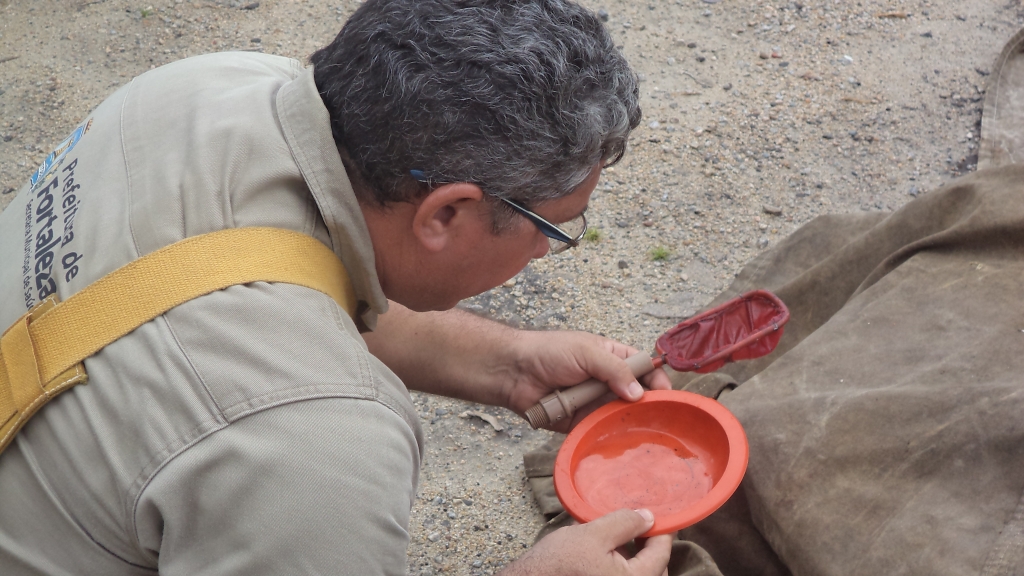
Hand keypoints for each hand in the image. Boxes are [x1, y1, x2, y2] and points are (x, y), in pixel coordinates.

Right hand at [499, 509, 672, 575]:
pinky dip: (624, 568)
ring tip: (622, 538)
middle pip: (656, 569)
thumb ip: (624, 523)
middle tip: (639, 525)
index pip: (661, 553)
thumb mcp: (592, 535)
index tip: (656, 514)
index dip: (660, 530)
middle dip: (651, 547)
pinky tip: (609, 554)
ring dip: (638, 559)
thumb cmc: (557, 563)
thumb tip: (649, 517)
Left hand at [502, 330, 671, 430]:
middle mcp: (608, 382)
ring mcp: (595, 404)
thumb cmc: (549, 352)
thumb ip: (614, 369)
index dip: (657, 380)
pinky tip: (619, 446)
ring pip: (621, 418)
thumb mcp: (586, 352)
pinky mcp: (582, 424)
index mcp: (612, 358)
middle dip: (648, 407)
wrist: (513, 372)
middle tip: (660, 421)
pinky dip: (608, 438)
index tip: (667, 395)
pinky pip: (600, 433)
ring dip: (630, 425)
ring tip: (645, 437)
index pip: (644, 369)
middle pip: (638, 397)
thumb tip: (639, 392)